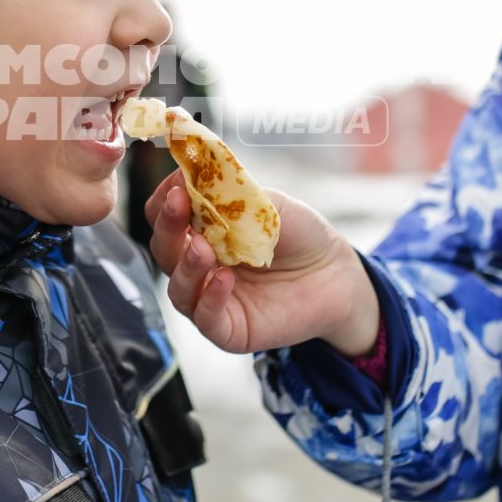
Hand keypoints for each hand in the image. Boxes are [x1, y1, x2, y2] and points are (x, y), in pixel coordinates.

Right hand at [143, 171, 379, 355]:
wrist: (337, 272)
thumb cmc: (301, 234)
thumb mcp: (266, 203)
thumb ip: (228, 192)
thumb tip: (189, 172)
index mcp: (201, 231)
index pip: (164, 217)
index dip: (165, 200)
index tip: (177, 183)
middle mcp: (199, 265)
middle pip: (164, 250)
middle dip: (168, 227)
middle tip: (179, 206)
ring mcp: (211, 298)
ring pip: (178, 288)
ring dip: (186, 266)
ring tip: (204, 249)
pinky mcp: (229, 329)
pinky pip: (206, 318)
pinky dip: (210, 298)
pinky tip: (224, 278)